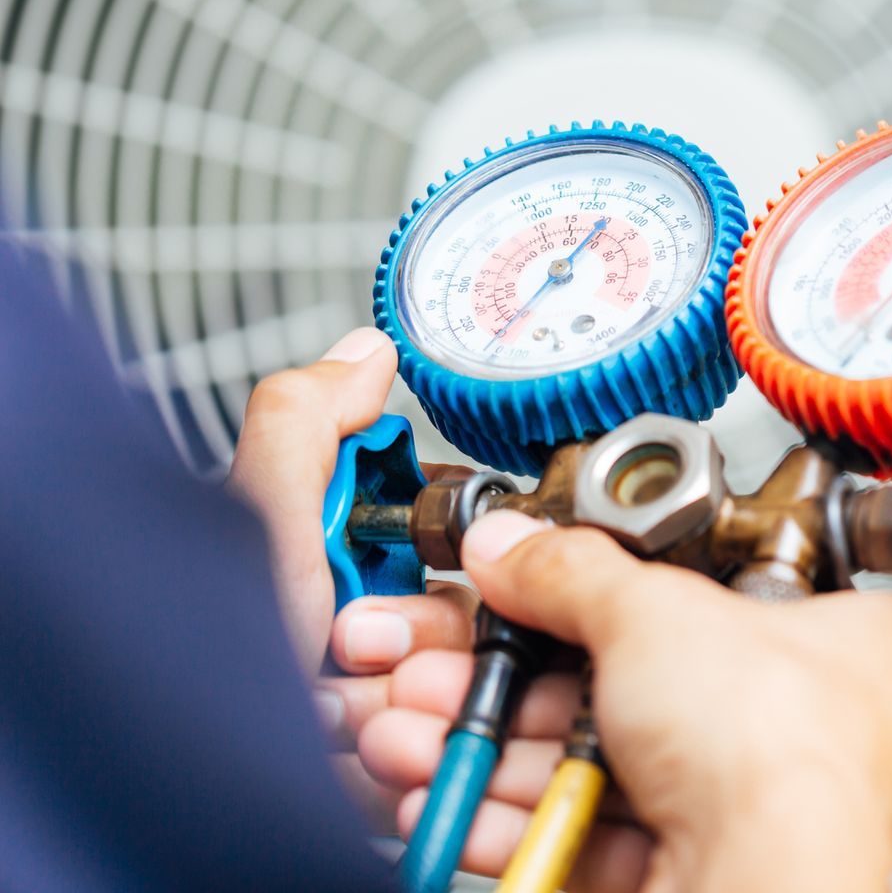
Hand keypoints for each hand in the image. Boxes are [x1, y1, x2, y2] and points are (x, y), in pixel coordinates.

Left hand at [228, 329, 484, 828]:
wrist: (193, 774)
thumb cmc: (202, 663)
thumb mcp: (254, 523)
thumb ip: (304, 423)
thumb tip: (366, 353)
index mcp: (330, 554)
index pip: (445, 532)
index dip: (443, 545)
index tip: (410, 559)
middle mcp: (356, 621)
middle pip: (462, 609)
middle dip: (416, 630)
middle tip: (350, 641)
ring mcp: (372, 695)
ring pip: (458, 678)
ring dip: (408, 690)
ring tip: (340, 707)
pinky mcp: (388, 759)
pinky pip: (442, 740)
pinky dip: (405, 743)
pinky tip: (351, 746)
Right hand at [358, 511, 891, 892]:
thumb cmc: (781, 756)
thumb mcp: (656, 613)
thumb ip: (571, 574)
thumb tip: (521, 547)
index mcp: (856, 642)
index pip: (727, 588)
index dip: (622, 584)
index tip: (539, 578)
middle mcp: (817, 728)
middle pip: (640, 682)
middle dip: (513, 677)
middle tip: (444, 660)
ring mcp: (756, 808)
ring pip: (602, 761)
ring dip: (493, 745)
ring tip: (415, 726)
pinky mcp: (696, 874)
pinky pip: (592, 834)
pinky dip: (513, 815)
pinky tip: (448, 796)